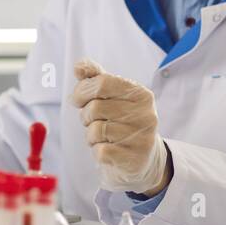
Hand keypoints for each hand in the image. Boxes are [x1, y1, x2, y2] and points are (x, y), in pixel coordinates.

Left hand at [71, 60, 167, 194]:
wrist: (143, 157)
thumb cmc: (122, 122)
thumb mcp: (113, 97)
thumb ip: (96, 78)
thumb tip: (79, 66)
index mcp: (141, 94)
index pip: (102, 82)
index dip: (82, 91)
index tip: (79, 100)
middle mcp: (146, 113)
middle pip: (95, 108)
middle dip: (86, 116)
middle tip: (95, 121)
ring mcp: (142, 136)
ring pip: (96, 131)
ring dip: (91, 136)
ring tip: (103, 137)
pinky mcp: (134, 158)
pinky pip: (100, 151)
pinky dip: (97, 151)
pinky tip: (109, 150)